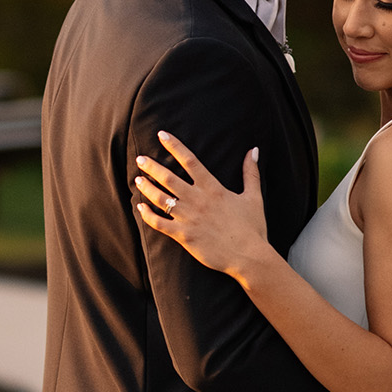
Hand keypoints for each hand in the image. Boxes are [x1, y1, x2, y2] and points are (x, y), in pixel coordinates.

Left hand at [134, 131, 271, 279]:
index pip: (190, 161)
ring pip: (160, 198)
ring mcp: (188, 218)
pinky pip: (159, 224)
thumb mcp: (254, 197)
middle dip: (152, 166)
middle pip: (169, 177)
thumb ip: (251, 172)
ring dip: (147, 187)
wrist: (249, 256)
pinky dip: (147, 215)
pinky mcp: (184, 235)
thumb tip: (254, 150)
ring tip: (137, 179)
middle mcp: (198, 200)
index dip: (174, 146)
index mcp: (213, 188)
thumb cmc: (253, 228)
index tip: (162, 135)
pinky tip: (140, 208)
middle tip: (140, 159)